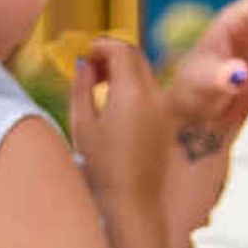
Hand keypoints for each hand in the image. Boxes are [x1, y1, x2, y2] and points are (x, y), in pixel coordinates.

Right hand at [67, 38, 171, 207]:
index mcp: (131, 93)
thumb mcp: (81, 124)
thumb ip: (81, 88)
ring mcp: (164, 108)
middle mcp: (154, 96)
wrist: (132, 201)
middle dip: (112, 54)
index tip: (84, 53)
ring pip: (144, 73)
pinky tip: (113, 105)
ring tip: (98, 86)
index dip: (101, 45)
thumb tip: (84, 66)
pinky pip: (150, 91)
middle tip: (90, 67)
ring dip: (123, 70)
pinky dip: (132, 87)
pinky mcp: (166, 121)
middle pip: (136, 56)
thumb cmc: (102, 168)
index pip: (122, 50)